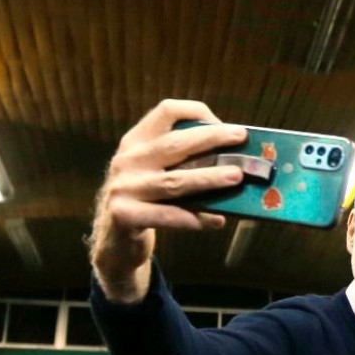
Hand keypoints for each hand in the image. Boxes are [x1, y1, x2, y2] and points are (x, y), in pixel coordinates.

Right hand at [90, 100, 246, 302]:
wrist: (113, 243)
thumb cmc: (146, 203)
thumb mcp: (154, 173)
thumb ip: (182, 162)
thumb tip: (233, 159)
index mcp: (136, 141)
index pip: (166, 112)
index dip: (197, 112)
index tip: (223, 125)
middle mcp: (127, 160)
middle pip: (175, 143)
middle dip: (212, 138)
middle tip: (241, 138)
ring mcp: (124, 188)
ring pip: (175, 181)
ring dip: (209, 177)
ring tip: (236, 177)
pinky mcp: (125, 216)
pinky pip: (169, 216)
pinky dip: (196, 219)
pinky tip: (217, 221)